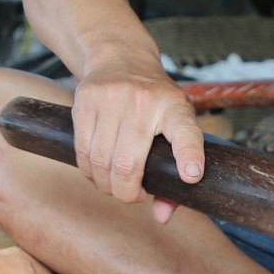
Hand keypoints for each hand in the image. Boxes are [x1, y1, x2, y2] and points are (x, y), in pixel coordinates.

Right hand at [70, 53, 203, 220]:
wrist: (121, 57)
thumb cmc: (155, 100)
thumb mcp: (175, 123)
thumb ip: (174, 168)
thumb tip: (162, 216)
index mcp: (175, 107)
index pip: (186, 132)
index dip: (189, 156)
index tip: (191, 176)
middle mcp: (144, 101)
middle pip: (127, 164)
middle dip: (127, 193)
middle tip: (133, 196)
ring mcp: (111, 98)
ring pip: (100, 162)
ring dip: (106, 185)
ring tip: (115, 186)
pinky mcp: (84, 100)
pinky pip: (82, 151)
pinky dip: (89, 171)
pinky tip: (98, 172)